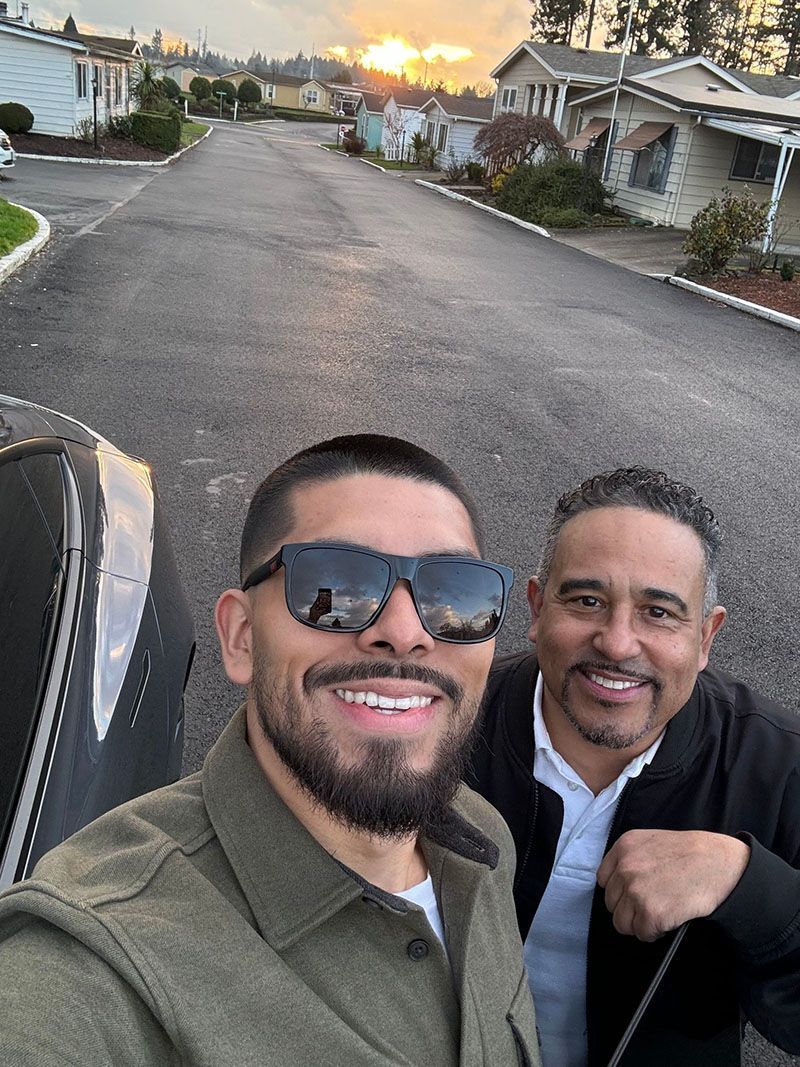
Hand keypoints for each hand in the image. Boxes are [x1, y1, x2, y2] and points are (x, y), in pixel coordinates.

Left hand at [596, 829, 750, 941]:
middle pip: (611, 903)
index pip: (604, 880)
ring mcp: (636, 891)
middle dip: (630, 909)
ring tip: (660, 914)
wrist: (718, 863)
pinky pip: (642, 934)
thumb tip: (621, 883)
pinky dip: (654, 933)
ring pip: (622, 922)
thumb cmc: (691, 853)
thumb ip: (632, 858)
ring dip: (639, 923)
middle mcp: (625, 868)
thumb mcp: (652, 842)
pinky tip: (669, 920)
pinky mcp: (650, 914)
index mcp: (624, 847)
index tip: (632, 895)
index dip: (620, 891)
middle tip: (652, 905)